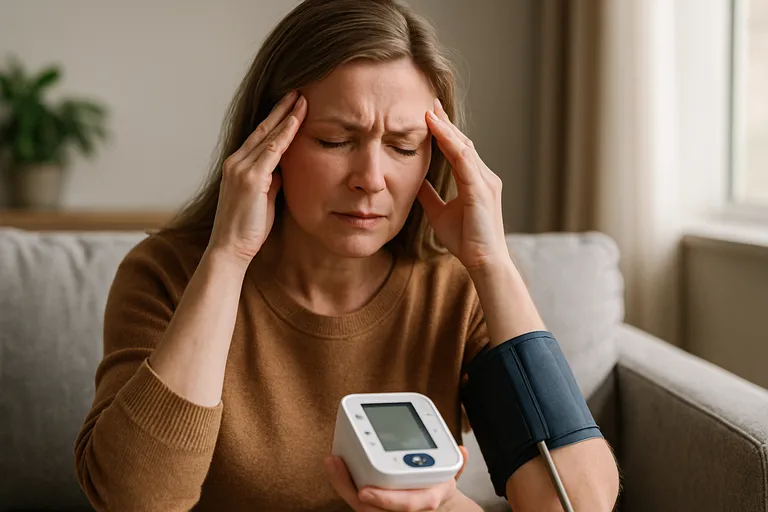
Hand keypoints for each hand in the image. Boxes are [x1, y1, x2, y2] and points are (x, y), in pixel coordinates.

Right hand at [207, 90, 306, 263]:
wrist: (230, 250)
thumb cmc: (248, 229)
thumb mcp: (263, 199)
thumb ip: (272, 181)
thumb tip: (284, 169)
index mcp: (238, 166)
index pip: (260, 136)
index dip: (276, 119)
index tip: (292, 104)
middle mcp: (236, 162)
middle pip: (263, 129)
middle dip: (281, 109)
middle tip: (298, 90)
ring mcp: (241, 169)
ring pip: (268, 135)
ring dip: (286, 115)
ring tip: (302, 98)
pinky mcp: (250, 179)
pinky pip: (271, 151)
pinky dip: (284, 134)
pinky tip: (296, 121)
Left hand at [324, 446, 469, 510]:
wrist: (430, 501)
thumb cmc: (433, 486)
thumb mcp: (448, 474)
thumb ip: (456, 464)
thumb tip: (463, 453)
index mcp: (422, 502)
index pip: (404, 506)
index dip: (385, 500)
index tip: (365, 491)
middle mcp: (401, 508)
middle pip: (370, 508)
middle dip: (350, 488)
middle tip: (335, 463)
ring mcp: (384, 508)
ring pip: (359, 505)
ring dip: (342, 483)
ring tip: (332, 461)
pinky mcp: (372, 504)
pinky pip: (355, 497)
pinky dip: (343, 483)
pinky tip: (334, 465)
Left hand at [417, 98, 508, 271]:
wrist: (483, 262)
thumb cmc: (466, 241)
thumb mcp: (439, 213)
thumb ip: (429, 195)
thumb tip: (414, 181)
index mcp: (476, 181)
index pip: (459, 150)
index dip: (445, 132)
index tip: (429, 115)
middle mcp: (484, 177)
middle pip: (463, 142)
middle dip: (445, 123)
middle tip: (429, 103)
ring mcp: (485, 181)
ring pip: (463, 146)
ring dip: (445, 128)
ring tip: (429, 111)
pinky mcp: (481, 189)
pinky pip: (463, 160)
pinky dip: (449, 143)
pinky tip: (436, 131)